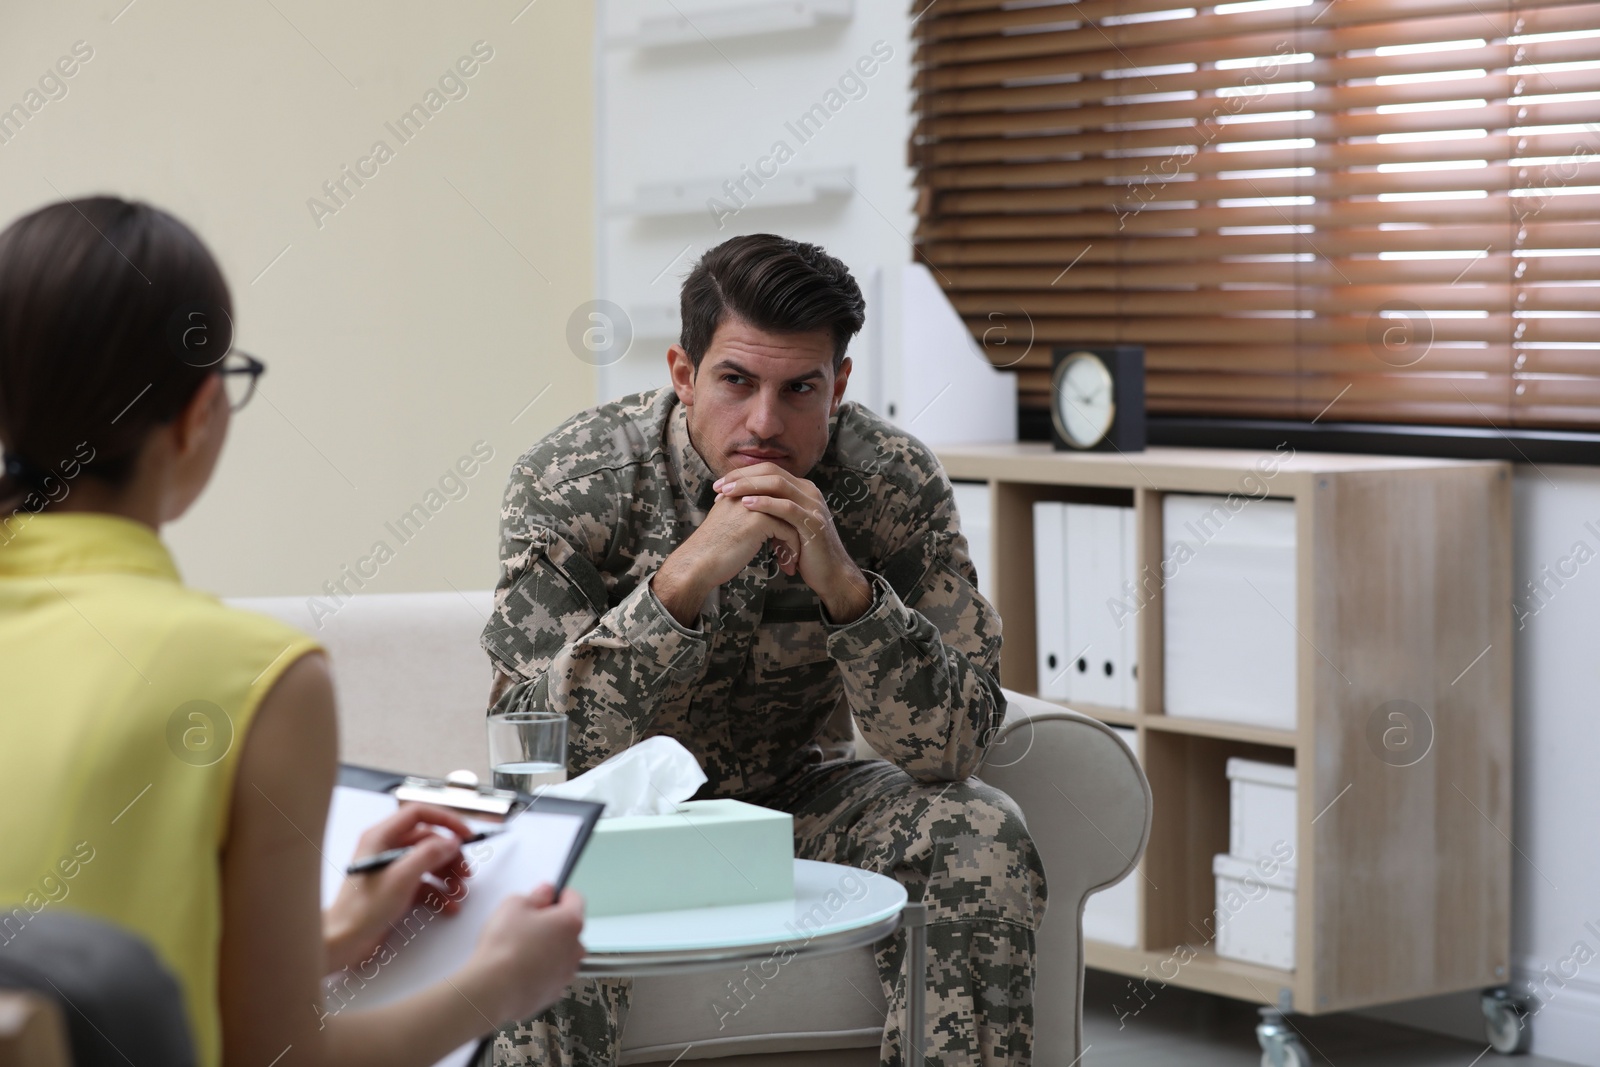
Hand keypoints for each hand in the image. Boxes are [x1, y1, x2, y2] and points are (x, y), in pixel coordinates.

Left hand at [323, 803, 473, 972]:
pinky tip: (449, 906)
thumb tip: (452, 841)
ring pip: (429, 862)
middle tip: (466, 873)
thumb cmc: (363, 908)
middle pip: (429, 840)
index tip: (465, 835)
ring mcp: (392, 869)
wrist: (344, 942)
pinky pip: (425, 883)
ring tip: (459, 892)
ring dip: (448, 875)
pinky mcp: (397, 888)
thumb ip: (429, 855)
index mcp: (381, 837)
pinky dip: (439, 893)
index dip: (445, 821)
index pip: (419, 814)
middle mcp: (387, 848)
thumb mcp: (401, 878)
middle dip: (450, 856)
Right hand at [458, 884, 585, 1024]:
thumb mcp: (514, 905)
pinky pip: (550, 974)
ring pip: (560, 953)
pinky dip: (540, 970)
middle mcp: (575, 949)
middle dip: (551, 924)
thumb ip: (535, 896)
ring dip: (547, 948)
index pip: (575, 899)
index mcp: (570, 922)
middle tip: (526, 924)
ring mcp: (566, 973)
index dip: (560, 895)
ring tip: (519, 950)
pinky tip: (519, 969)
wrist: (494, 990)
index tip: (547, 896)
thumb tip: (544, 894)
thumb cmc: (505, 947)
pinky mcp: (554, 992)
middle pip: (569, 929)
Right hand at [652, 490, 802, 625]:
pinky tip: (789, 565)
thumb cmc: (711, 550)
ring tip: (794, 560)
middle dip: (795, 526)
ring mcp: (754, 504)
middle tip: (797, 548)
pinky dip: (792, 549)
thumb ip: (742, 513)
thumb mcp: (727, 522)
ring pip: (790, 518)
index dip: (784, 517)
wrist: (697, 563)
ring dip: (795, 540)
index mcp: (738, 490)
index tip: (789, 538)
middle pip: (784, 503)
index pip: (773, 496)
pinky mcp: (759, 520)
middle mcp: (747, 492)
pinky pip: (788, 531)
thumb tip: (762, 520)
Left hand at [711, 463, 873, 623]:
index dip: (743, 474)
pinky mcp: (812, 522)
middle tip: (719, 486)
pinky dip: (764, 504)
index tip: (721, 484)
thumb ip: (771, 512)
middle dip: (742, 477)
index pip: (769, 470)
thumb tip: (744, 503)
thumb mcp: (786, 526)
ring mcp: (813, 506)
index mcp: (802, 489)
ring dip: (749, 486)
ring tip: (727, 492)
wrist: (832, 574)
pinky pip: (786, 507)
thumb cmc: (806, 552)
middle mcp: (809, 492)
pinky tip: (746, 505)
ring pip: (778, 484)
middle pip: (772, 472)